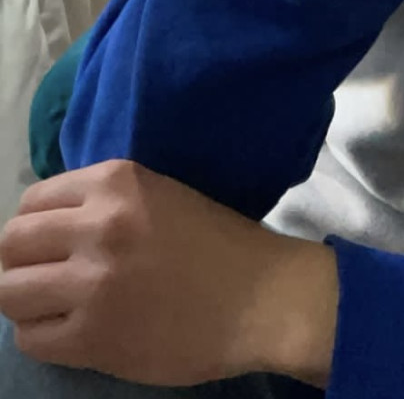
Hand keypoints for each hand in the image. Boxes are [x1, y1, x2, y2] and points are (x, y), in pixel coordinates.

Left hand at [0, 160, 337, 387]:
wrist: (262, 297)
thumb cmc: (219, 243)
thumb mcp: (161, 195)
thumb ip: (105, 203)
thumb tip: (47, 226)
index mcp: (117, 182)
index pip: (33, 200)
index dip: (36, 225)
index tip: (52, 243)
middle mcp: (99, 225)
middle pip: (12, 244)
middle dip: (21, 262)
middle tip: (47, 276)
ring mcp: (92, 282)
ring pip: (9, 292)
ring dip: (26, 300)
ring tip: (54, 306)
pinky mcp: (93, 336)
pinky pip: (31, 337)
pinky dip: (43, 335)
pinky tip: (72, 331)